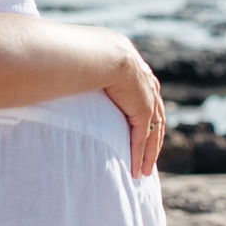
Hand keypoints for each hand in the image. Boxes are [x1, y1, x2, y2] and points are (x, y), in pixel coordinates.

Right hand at [103, 38, 166, 177]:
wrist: (103, 53)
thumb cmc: (89, 52)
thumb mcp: (94, 60)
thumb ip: (89, 68)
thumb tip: (69, 67)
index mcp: (139, 73)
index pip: (148, 100)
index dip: (147, 118)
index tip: (143, 132)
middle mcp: (149, 87)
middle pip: (156, 120)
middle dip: (152, 141)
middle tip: (147, 159)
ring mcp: (148, 100)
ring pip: (153, 134)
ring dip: (148, 155)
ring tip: (142, 172)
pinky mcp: (142, 112)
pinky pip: (142, 139)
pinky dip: (139, 156)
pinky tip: (135, 170)